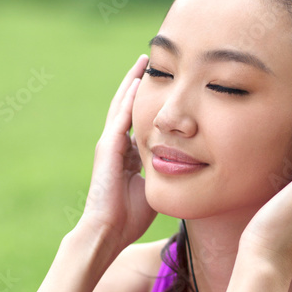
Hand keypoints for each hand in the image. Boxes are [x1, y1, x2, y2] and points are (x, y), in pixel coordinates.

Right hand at [77, 54, 156, 249]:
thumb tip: (184, 168)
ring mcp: (109, 145)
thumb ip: (164, 173)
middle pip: (128, 106)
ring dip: (132, 83)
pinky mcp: (107, 149)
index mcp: (127, 154)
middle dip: (138, 83)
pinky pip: (119, 119)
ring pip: (122, 106)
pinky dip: (128, 101)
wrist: (109, 231)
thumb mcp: (153, 187)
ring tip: (143, 62)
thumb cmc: (130, 217)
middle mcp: (116, 145)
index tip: (162, 83)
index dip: (147, 101)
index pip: (138, 119)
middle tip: (150, 61)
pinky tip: (137, 83)